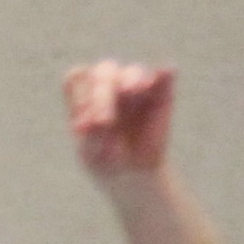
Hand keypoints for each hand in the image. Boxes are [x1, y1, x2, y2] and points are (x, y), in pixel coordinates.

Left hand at [65, 61, 173, 180]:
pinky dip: (164, 73)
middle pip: (104, 70)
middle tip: (107, 118)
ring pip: (132, 72)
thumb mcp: (94, 154)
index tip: (84, 117)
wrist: (133, 172)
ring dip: (131, 80)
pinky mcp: (161, 92)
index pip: (77, 77)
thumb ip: (93, 137)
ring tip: (133, 92)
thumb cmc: (104, 160)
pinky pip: (164, 75)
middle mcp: (109, 85)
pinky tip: (165, 73)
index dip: (81, 92)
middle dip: (104, 89)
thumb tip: (97, 122)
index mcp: (84, 95)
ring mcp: (135, 86)